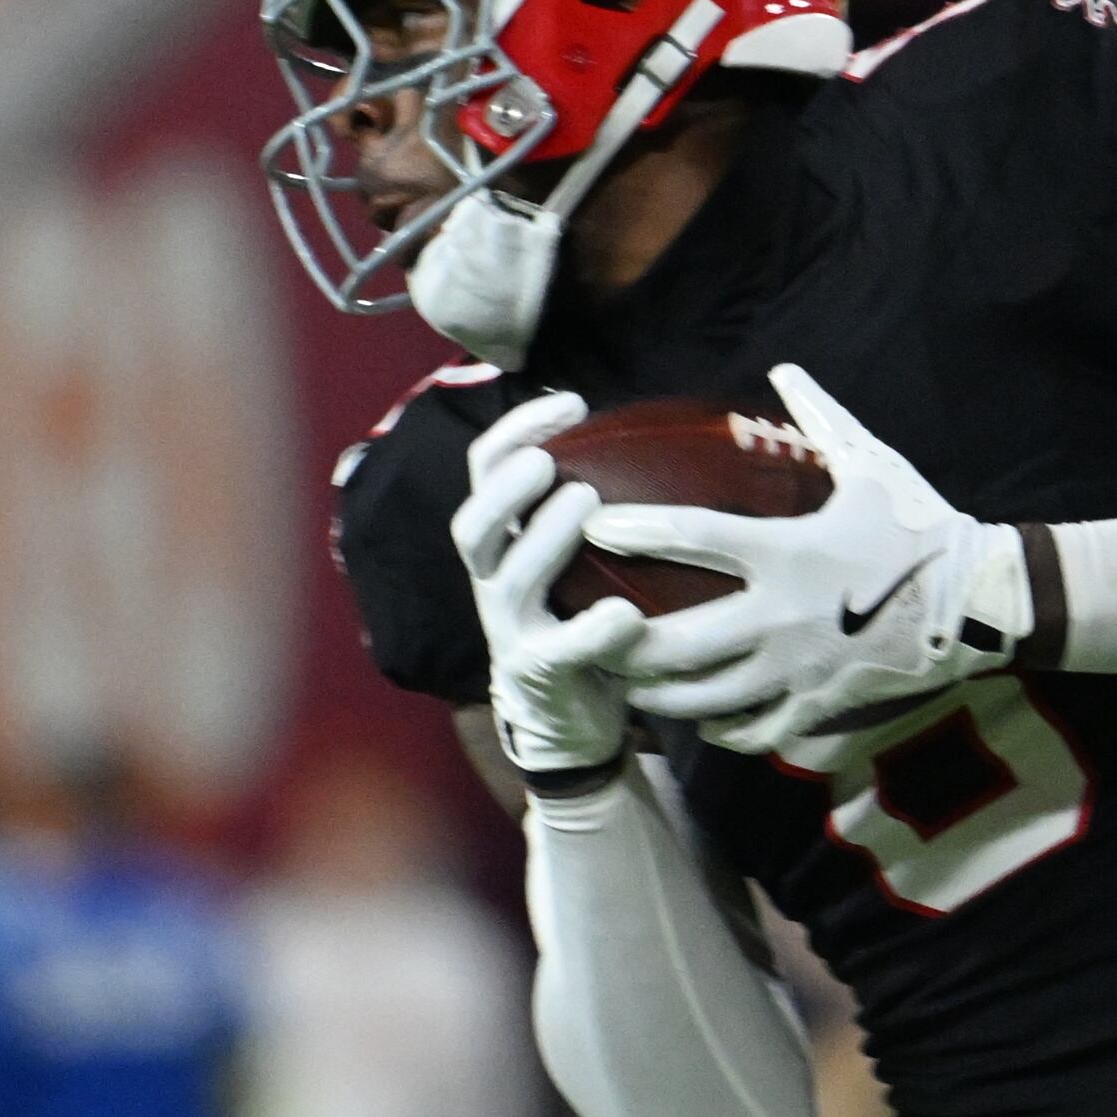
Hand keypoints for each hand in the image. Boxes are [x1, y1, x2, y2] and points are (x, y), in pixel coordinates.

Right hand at [452, 391, 643, 776]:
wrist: (568, 714)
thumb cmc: (581, 618)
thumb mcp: (576, 558)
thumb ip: (587, 507)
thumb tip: (644, 431)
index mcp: (502, 543)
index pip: (484, 473)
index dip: (515, 431)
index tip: (570, 402)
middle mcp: (493, 582)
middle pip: (472, 527)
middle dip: (506, 488)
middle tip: (549, 462)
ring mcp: (510, 629)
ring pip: (509, 579)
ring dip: (545, 536)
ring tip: (587, 502)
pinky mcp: (539, 672)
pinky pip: (560, 649)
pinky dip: (593, 629)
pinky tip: (626, 614)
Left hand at [595, 367, 1020, 750]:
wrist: (984, 601)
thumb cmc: (922, 525)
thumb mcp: (872, 464)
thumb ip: (820, 418)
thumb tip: (784, 367)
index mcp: (789, 550)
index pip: (692, 536)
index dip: (635, 529)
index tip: (591, 525)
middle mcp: (784, 616)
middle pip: (678, 644)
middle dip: (621, 644)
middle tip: (586, 632)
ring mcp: (799, 669)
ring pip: (704, 701)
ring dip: (657, 695)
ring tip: (627, 682)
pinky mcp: (819, 706)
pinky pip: (752, 732)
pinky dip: (720, 730)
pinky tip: (702, 719)